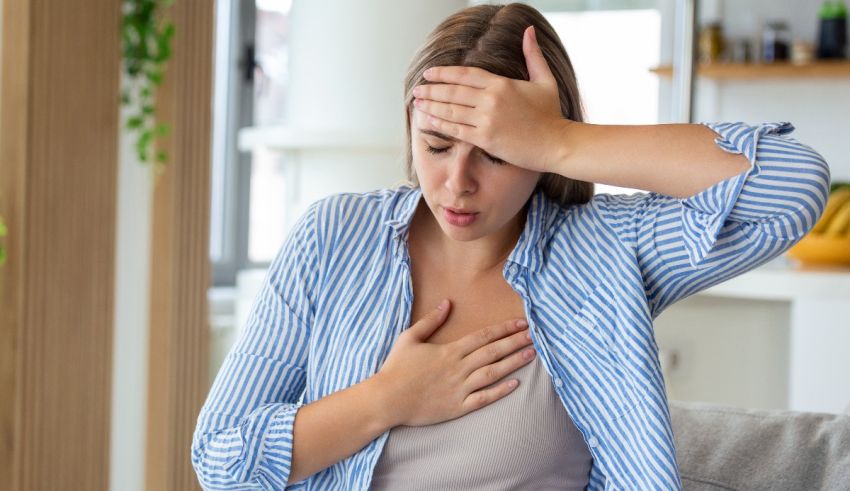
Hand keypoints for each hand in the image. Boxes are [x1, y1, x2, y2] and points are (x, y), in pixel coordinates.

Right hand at [373, 299, 536, 427]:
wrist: (387, 399)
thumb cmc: (396, 368)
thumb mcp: (410, 338)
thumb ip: (431, 320)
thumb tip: (448, 303)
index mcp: (449, 351)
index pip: (483, 336)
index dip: (504, 329)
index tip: (521, 322)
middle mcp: (459, 368)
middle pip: (493, 352)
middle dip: (515, 342)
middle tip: (534, 335)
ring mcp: (460, 388)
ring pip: (493, 373)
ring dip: (513, 363)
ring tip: (531, 354)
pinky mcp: (458, 407)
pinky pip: (484, 398)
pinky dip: (500, 391)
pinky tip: (515, 384)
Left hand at [412, 25, 571, 173]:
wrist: (557, 144)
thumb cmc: (551, 115)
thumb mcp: (544, 80)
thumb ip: (533, 55)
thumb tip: (529, 30)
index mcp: (501, 84)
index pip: (465, 74)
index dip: (444, 73)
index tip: (429, 73)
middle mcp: (491, 100)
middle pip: (453, 92)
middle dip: (431, 90)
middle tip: (416, 90)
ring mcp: (486, 120)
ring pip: (451, 110)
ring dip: (431, 107)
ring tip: (417, 104)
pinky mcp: (485, 139)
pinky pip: (456, 130)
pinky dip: (440, 125)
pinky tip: (428, 121)